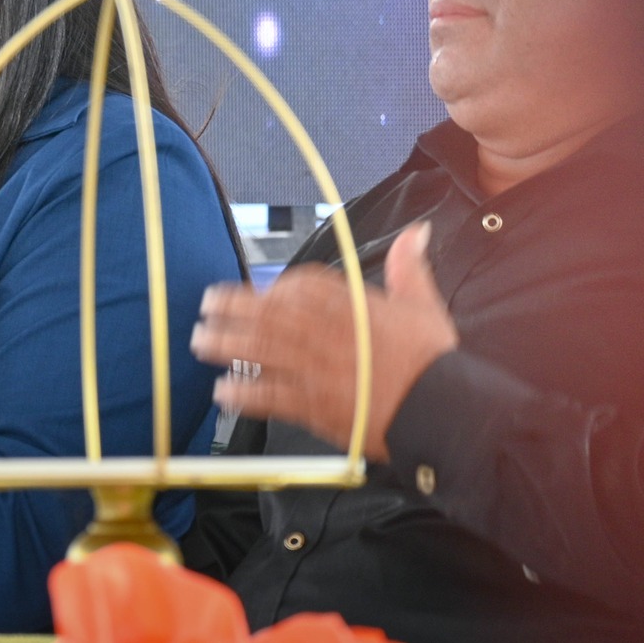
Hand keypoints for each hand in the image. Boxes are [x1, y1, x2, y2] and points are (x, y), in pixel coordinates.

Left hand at [191, 220, 459, 460]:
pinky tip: (223, 392)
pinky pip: (268, 395)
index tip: (261, 292)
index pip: (298, 285)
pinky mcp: (312, 404)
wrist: (442, 411)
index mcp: (348, 304)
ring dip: (225, 344)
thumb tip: (416, 232)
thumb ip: (408, 267)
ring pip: (259, 349)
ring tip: (201, 342)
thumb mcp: (423, 305)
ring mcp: (314, 367)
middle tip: (207, 307)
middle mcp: (323, 331)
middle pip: (267, 313)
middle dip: (232, 308)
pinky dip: (243, 394)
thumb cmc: (433, 362)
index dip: (275, 288)